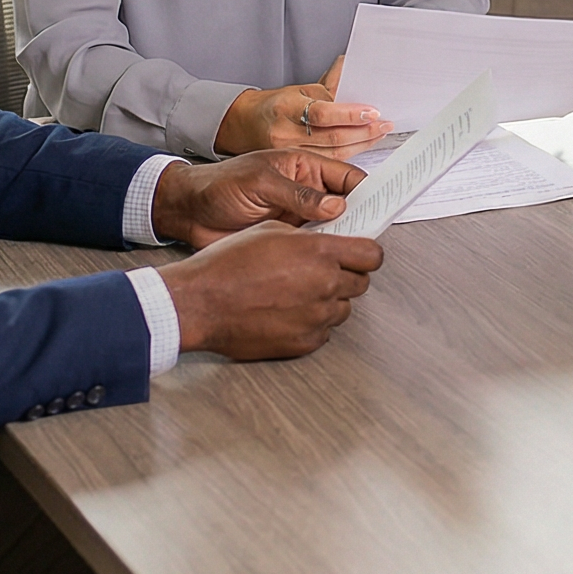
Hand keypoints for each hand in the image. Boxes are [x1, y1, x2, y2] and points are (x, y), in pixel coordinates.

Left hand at [151, 152, 362, 246]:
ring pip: (333, 230)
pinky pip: (314, 248)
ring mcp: (298, 218)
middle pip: (347, 205)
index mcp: (303, 167)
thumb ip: (298, 194)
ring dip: (342, 240)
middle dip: (361, 217)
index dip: (369, 189)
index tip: (386, 201)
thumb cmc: (219, 186)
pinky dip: (324, 256)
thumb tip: (336, 205)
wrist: (188, 213)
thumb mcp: (260, 183)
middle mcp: (306, 193)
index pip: (346, 177)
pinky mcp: (288, 241)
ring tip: (354, 251)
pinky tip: (330, 264)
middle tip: (372, 233)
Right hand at [158, 223, 385, 360]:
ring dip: (329, 300)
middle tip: (322, 272)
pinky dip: (312, 322)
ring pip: (343, 308)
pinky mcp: (305, 342)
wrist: (200, 303)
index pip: (373, 255)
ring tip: (298, 293)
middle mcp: (324, 285)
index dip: (366, 254)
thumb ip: (308, 237)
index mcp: (320, 253)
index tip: (358, 255)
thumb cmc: (227, 265)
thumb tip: (326, 242)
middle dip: (346, 275)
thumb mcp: (271, 231)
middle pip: (361, 282)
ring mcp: (316, 317)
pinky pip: (323, 330)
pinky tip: (287, 313)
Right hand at [217, 56, 387, 155]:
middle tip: (384, 124)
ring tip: (379, 133)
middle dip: (363, 131)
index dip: (350, 113)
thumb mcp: (299, 89)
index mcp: (287, 108)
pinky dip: (349, 153)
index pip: (323, 113)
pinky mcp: (293, 167)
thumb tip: (353, 66)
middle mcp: (286, 133)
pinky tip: (362, 146)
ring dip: (361, 143)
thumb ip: (329, 84)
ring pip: (333, 153)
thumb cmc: (274, 105)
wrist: (244, 125)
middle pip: (332, 137)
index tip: (372, 112)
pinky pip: (327, 162)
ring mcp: (288, 154)